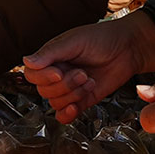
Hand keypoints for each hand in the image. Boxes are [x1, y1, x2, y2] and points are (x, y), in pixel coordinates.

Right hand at [22, 11, 154, 123]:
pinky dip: (67, 114)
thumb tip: (26, 61)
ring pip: (55, 102)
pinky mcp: (82, 100)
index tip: (59, 72)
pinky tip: (76, 106)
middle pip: (44, 91)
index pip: (32, 74)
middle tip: (83, 73)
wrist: (128, 49)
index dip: (43, 77)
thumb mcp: (75, 41)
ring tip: (89, 80)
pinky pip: (64, 115)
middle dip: (65, 85)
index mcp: (51, 57)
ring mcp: (69, 88)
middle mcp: (57, 74)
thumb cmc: (102, 38)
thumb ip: (50, 53)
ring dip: (74, 94)